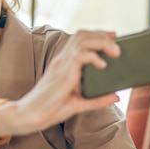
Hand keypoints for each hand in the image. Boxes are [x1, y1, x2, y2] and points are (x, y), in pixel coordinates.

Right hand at [0, 30, 120, 136]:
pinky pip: (80, 55)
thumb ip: (97, 100)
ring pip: (83, 40)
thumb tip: (115, 96)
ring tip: (115, 52)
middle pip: (82, 34)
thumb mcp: (78, 104)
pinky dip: (94, 57)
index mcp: (63, 63)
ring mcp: (61, 64)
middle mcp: (62, 59)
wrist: (32, 114)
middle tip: (117, 43)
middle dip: (102, 35)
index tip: (113, 36)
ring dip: (102, 42)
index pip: (79, 39)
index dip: (97, 34)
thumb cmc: (51, 109)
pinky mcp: (63, 72)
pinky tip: (103, 65)